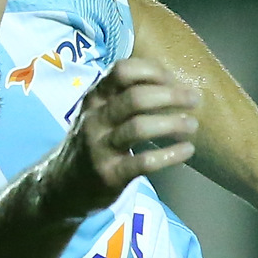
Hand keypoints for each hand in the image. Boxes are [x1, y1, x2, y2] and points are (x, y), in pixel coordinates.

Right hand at [47, 57, 198, 215]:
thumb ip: (125, 97)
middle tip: (195, 99)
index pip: (122, 71)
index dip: (153, 71)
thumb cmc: (94, 143)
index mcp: (95, 98)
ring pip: (139, 127)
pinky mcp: (109, 173)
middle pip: (135, 97)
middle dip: (170, 95)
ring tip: (192, 125)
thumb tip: (174, 84)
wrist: (62, 185)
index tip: (176, 80)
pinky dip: (169, 155)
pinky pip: (143, 162)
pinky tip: (187, 150)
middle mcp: (95, 118)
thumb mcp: (100, 114)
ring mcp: (100, 146)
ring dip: (172, 124)